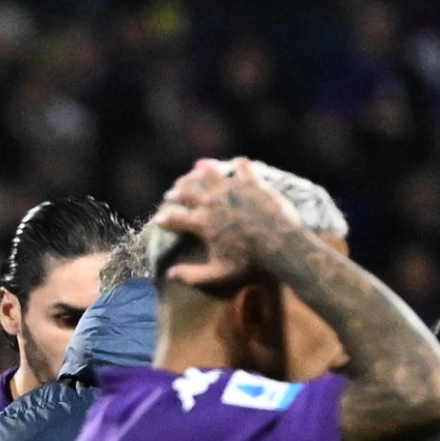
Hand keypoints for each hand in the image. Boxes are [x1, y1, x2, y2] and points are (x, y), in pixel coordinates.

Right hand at [152, 157, 300, 290]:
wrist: (281, 245)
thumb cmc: (250, 264)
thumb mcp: (219, 275)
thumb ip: (193, 275)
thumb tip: (171, 274)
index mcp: (202, 222)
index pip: (174, 218)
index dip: (164, 218)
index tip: (158, 219)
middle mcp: (213, 201)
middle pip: (187, 191)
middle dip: (176, 193)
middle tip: (171, 194)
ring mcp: (232, 188)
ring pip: (209, 172)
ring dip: (199, 173)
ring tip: (195, 172)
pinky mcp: (252, 181)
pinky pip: (241, 166)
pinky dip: (237, 165)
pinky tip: (235, 165)